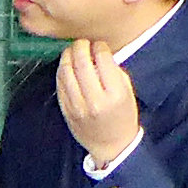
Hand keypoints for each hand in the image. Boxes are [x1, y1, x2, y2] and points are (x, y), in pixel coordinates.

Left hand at [57, 39, 141, 168]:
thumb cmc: (123, 116)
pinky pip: (59, 84)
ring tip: (72, 50)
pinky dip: (62, 70)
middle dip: (81, 46)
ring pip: (66, 71)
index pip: (102, 59)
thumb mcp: (127, 92)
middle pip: (81, 62)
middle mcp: (94, 99)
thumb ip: (114, 72)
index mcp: (114, 94)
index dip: (99, 47)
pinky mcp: (66, 110)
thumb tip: (97, 52)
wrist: (112, 145)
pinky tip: (66, 65)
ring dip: (67, 55)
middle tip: (83, 43)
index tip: (99, 45)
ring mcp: (77, 106)